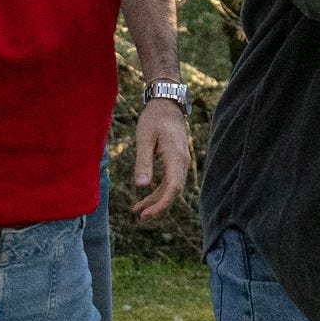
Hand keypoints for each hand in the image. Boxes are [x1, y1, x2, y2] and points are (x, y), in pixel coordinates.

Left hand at [130, 93, 192, 221]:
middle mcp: (182, 162)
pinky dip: (158, 191)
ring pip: (171, 188)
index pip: (173, 188)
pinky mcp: (176, 161)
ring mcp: (181, 162)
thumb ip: (143, 162)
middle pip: (174, 191)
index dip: (162, 204)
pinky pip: (170, 181)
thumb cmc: (154, 118)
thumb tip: (141, 186)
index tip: (146, 213)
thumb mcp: (144, 138)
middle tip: (140, 217)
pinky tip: (144, 196)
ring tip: (137, 210)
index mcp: (175, 157)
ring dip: (156, 200)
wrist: (167, 104)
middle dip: (158, 206)